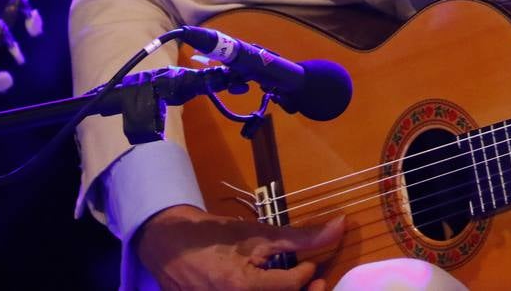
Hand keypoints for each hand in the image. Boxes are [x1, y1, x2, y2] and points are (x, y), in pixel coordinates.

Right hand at [136, 204, 344, 290]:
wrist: (170, 245)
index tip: (311, 266)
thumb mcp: (259, 234)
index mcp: (240, 287)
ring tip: (296, 287)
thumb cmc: (215, 237)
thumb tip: (340, 225)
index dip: (306, 275)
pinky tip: (272, 290)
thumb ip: (301, 237)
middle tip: (315, 283)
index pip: (289, 287)